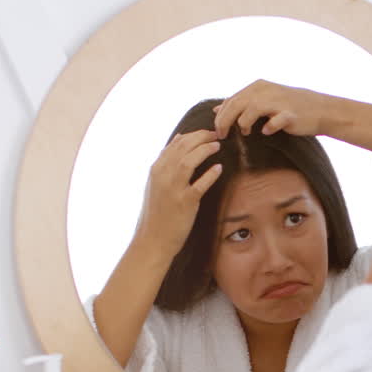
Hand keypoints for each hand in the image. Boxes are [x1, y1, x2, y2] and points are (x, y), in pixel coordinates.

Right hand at [136, 129, 222, 257]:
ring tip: (217, 145)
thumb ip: (167, 161)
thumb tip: (179, 138)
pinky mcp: (184, 203)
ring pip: (188, 161)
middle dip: (201, 138)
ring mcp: (172, 189)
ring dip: (204, 151)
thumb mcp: (157, 183)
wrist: (152, 239)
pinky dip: (209, 175)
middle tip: (216, 134)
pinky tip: (219, 169)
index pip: (175, 144)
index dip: (193, 135)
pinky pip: (199, 186)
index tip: (207, 132)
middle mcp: (162, 176)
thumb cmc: (158, 212)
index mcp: (156, 170)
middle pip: (183, 148)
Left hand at [214, 80, 325, 138]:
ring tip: (245, 133)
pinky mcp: (290, 113)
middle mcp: (265, 90)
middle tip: (222, 136)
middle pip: (237, 104)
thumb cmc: (288, 106)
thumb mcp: (263, 99)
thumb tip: (217, 109)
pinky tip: (266, 132)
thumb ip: (241, 103)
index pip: (231, 100)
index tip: (218, 131)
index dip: (220, 116)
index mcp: (257, 86)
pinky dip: (268, 128)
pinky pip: (274, 121)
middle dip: (225, 122)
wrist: (320, 109)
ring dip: (243, 123)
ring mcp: (278, 101)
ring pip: (251, 110)